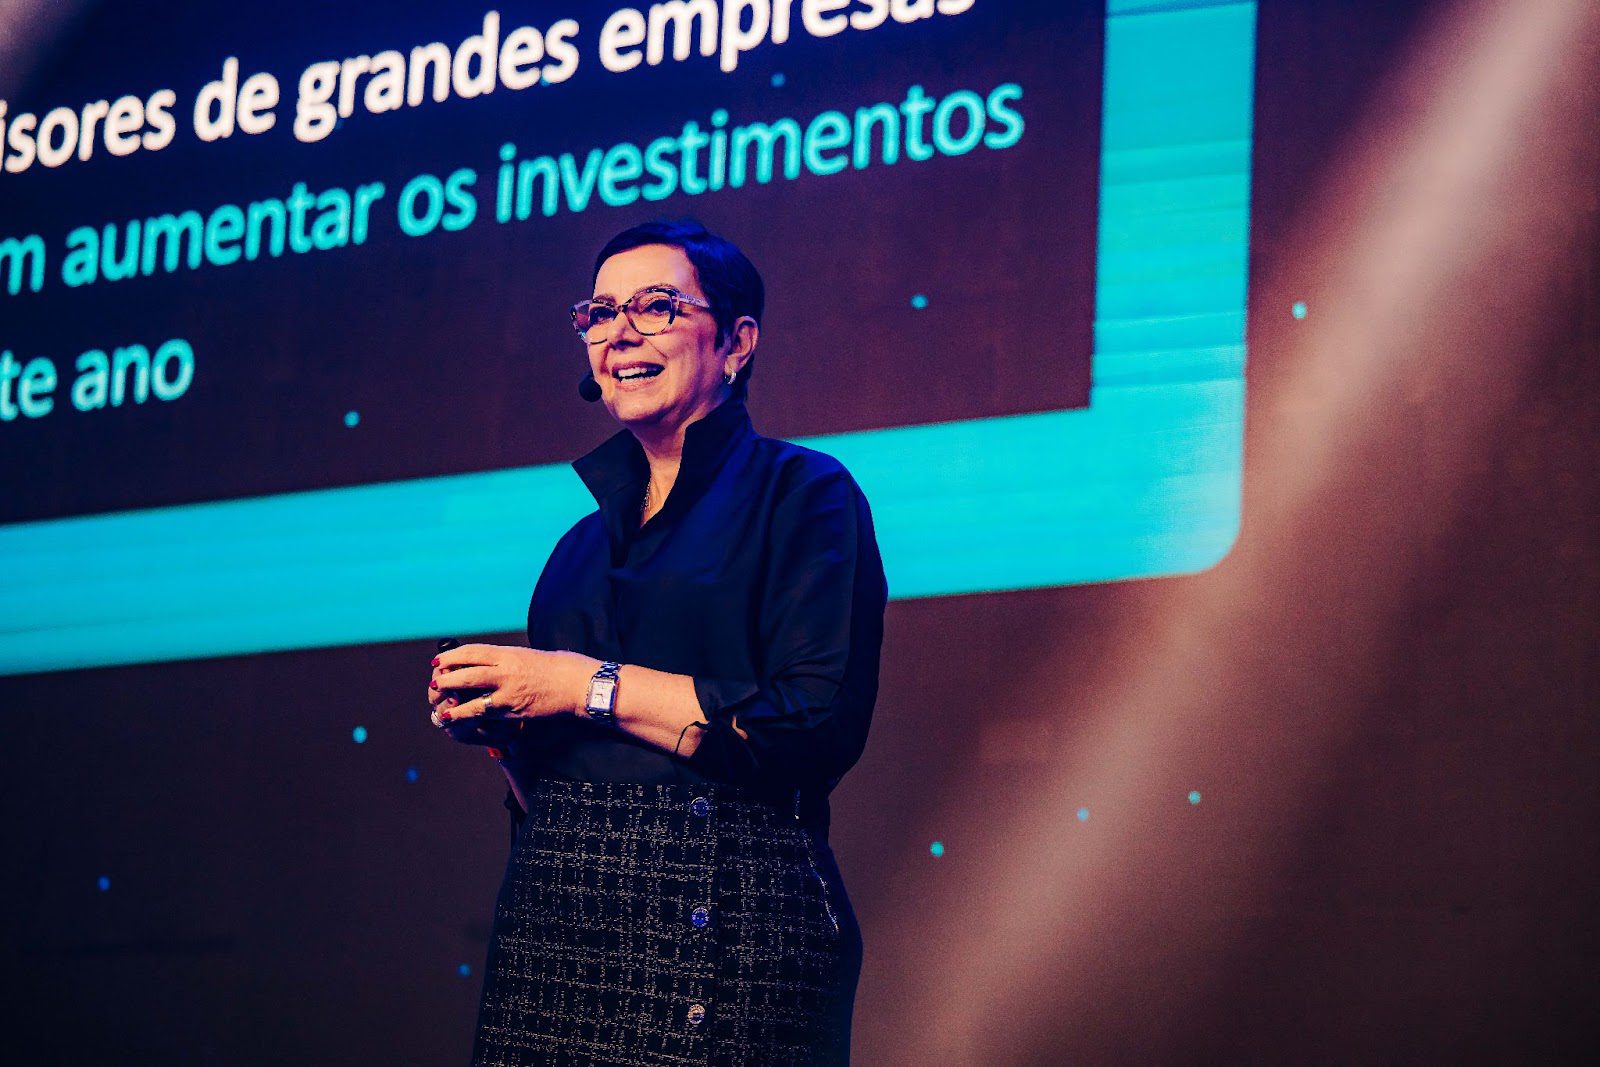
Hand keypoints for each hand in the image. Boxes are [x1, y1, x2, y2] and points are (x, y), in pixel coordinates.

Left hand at [429, 643, 598, 728]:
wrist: (579, 685)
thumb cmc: (560, 667)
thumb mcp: (530, 655)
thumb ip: (509, 660)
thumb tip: (491, 663)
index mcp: (509, 654)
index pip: (472, 652)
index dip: (452, 656)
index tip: (440, 660)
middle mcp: (506, 671)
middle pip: (466, 673)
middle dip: (447, 678)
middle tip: (436, 681)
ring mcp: (509, 693)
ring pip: (471, 697)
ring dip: (452, 702)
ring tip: (441, 707)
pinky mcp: (514, 711)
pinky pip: (485, 714)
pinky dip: (468, 716)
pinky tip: (458, 719)